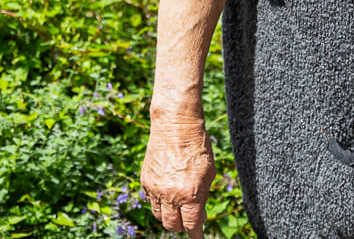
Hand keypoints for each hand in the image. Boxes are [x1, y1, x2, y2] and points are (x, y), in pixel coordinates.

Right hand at [141, 117, 215, 236]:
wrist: (175, 125)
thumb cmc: (198, 147)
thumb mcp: (209, 173)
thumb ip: (203, 197)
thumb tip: (200, 217)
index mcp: (189, 193)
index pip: (191, 225)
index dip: (196, 235)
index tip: (199, 237)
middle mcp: (170, 194)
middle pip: (172, 226)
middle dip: (182, 226)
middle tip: (190, 220)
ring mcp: (155, 189)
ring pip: (159, 216)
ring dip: (170, 216)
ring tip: (180, 207)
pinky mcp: (145, 181)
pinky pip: (151, 202)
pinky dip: (160, 203)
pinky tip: (169, 194)